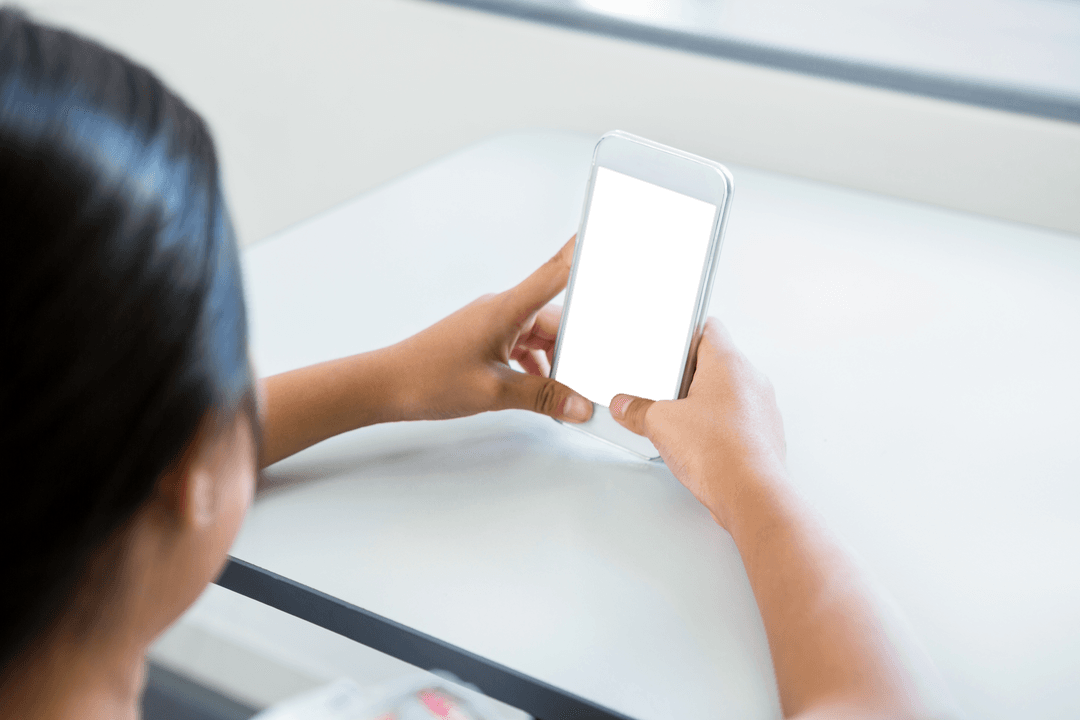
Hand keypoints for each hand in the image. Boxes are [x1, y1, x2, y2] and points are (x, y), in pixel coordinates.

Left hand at [390, 236, 593, 423]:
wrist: (384, 385)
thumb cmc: (427, 378)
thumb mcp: (494, 392)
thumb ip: (543, 397)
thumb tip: (579, 404)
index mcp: (507, 308)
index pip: (556, 272)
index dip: (582, 251)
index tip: (604, 232)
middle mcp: (502, 309)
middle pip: (555, 320)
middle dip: (575, 347)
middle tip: (592, 374)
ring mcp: (493, 324)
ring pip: (540, 337)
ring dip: (555, 363)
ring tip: (565, 394)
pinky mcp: (484, 340)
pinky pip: (523, 348)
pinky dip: (536, 368)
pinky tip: (541, 392)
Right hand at [608, 318, 785, 527]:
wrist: (750, 495)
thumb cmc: (719, 453)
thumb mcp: (660, 423)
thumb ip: (636, 409)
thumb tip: (626, 406)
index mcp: (728, 363)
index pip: (708, 327)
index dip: (685, 332)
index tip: (670, 342)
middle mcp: (751, 380)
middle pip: (716, 363)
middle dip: (689, 376)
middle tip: (665, 390)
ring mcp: (762, 408)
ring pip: (728, 394)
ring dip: (705, 403)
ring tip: (679, 421)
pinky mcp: (764, 434)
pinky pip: (738, 420)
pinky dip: (719, 427)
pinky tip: (698, 444)